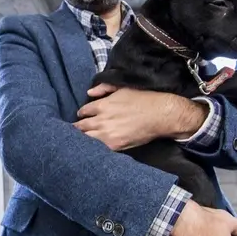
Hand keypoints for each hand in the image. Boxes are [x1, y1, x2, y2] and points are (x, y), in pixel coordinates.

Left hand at [74, 84, 206, 150]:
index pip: (83, 112)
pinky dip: (94, 146)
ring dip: (83, 137)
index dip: (82, 114)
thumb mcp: (122, 88)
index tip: (82, 116)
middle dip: (77, 127)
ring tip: (80, 139)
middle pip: (80, 127)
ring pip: (85, 138)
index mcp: (101, 105)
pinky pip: (98, 147)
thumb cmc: (144, 99)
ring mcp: (107, 134)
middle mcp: (101, 120)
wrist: (161, 114)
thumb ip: (103, 88)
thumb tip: (89, 93)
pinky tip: (92, 146)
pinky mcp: (114, 145)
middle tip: (75, 130)